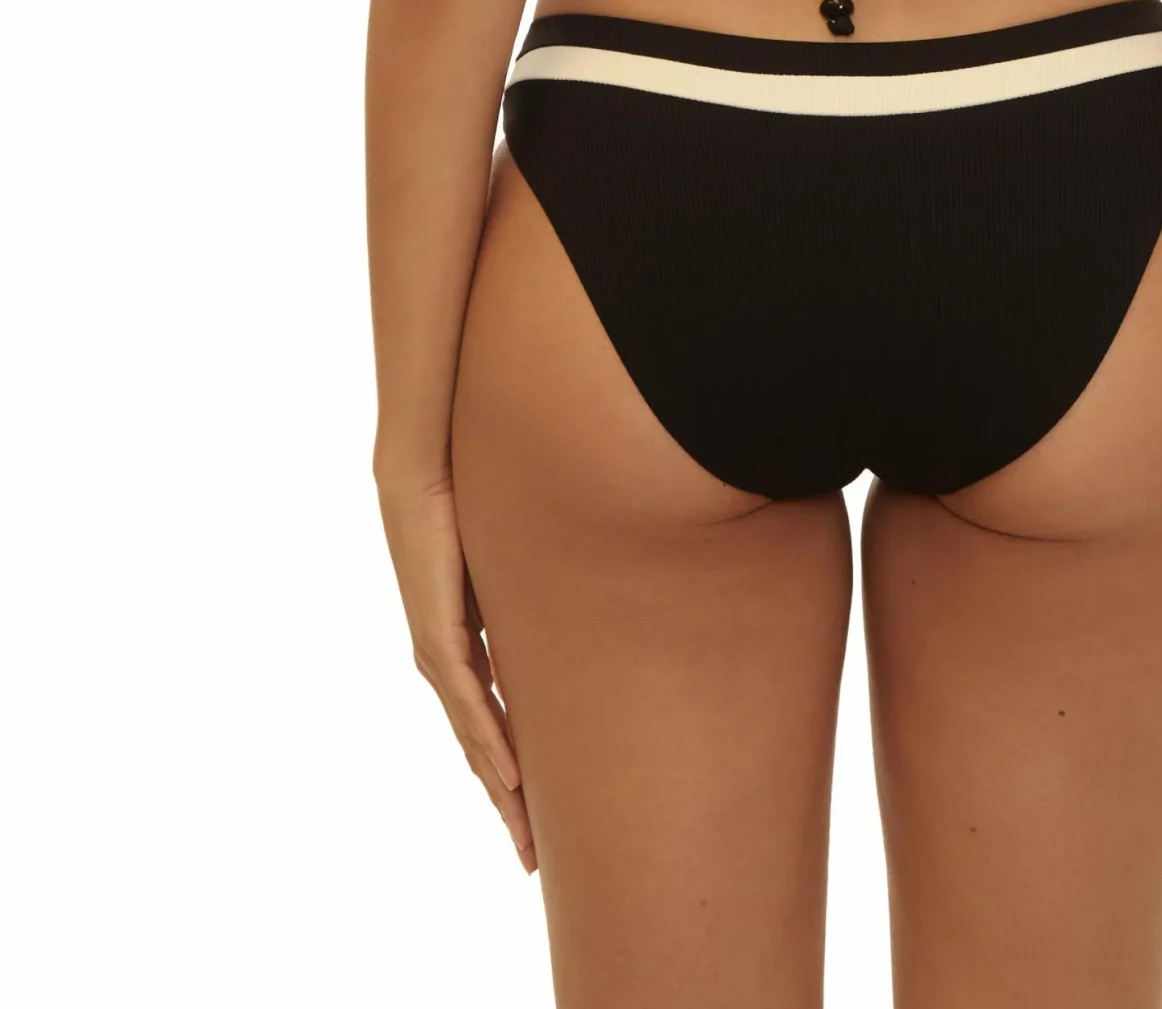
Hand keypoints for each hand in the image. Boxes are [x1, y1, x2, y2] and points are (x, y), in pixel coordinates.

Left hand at [377, 472, 534, 872]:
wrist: (424, 473)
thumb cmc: (465, 507)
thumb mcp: (510, 570)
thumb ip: (529, 605)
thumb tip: (565, 621)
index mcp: (459, 650)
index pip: (489, 729)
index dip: (512, 780)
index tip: (535, 821)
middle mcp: (443, 663)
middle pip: (480, 753)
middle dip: (508, 808)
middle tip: (532, 859)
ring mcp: (438, 655)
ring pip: (475, 741)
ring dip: (502, 793)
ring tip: (526, 838)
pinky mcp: (438, 637)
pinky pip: (470, 703)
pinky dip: (492, 745)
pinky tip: (512, 778)